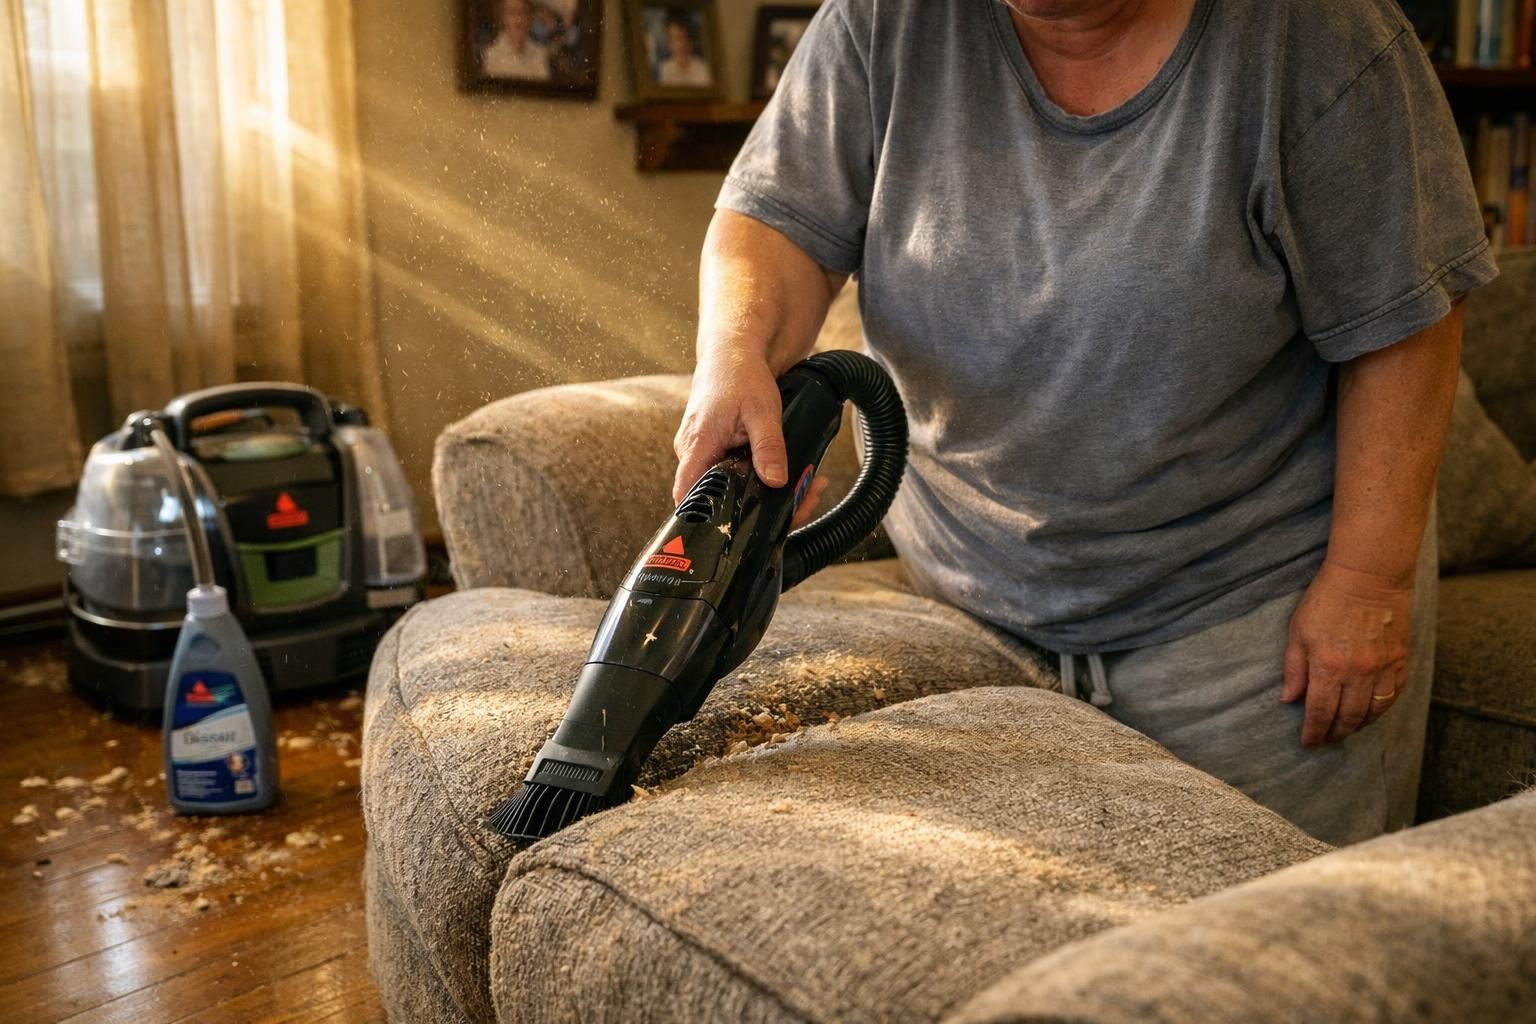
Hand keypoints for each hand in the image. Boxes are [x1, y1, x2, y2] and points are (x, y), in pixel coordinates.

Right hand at [672, 351, 832, 529]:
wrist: (733, 353)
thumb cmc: (740, 376)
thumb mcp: (762, 411)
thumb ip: (768, 447)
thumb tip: (775, 481)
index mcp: (696, 446)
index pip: (687, 495)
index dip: (704, 519)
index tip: (738, 532)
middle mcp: (692, 453)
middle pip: (716, 498)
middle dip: (760, 508)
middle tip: (803, 503)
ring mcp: (701, 453)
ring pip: (728, 487)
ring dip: (766, 494)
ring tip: (808, 489)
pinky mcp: (713, 451)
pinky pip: (732, 474)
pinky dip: (760, 478)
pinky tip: (789, 477)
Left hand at [1282, 560, 1413, 749]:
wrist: (1368, 576)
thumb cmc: (1326, 600)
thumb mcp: (1298, 632)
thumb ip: (1294, 669)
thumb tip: (1289, 700)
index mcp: (1328, 667)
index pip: (1319, 713)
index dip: (1313, 733)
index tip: (1308, 743)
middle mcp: (1358, 674)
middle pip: (1347, 718)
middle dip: (1335, 734)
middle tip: (1326, 740)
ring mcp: (1383, 669)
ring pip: (1373, 712)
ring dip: (1358, 726)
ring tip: (1346, 730)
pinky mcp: (1400, 661)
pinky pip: (1393, 696)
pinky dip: (1381, 709)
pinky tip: (1370, 711)